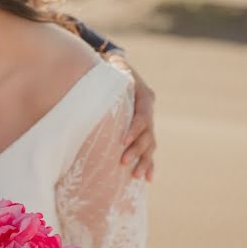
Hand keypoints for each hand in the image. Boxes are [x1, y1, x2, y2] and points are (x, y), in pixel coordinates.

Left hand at [106, 53, 156, 181]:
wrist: (116, 68)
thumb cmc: (109, 69)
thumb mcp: (111, 68)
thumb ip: (109, 74)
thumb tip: (96, 78)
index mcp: (144, 95)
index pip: (142, 116)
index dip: (134, 129)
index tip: (122, 141)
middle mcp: (148, 110)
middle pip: (147, 134)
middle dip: (136, 149)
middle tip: (123, 162)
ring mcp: (148, 122)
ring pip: (150, 144)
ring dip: (144, 161)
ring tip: (137, 176)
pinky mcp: (143, 131)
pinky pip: (148, 149)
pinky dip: (149, 164)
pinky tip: (148, 179)